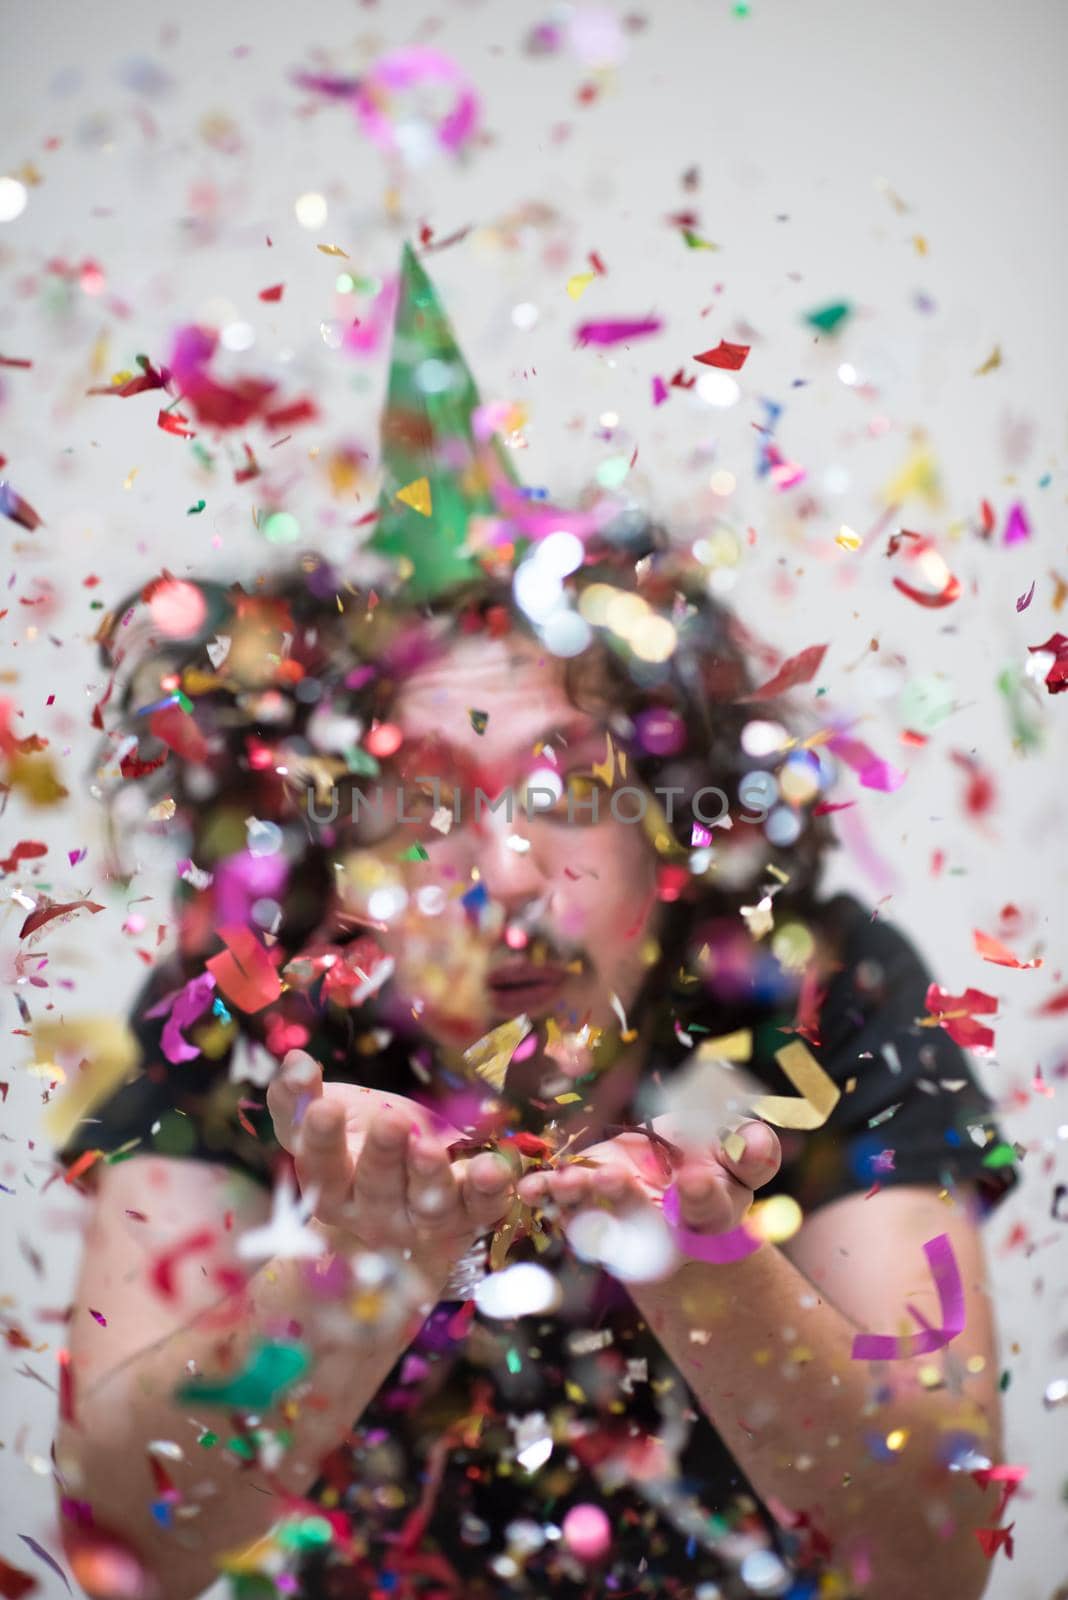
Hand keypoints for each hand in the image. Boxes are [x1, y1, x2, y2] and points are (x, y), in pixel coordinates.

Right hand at [266, 1049, 514, 1278]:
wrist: (402, 1197)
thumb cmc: (356, 1145)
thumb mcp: (323, 1120)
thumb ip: (297, 1095)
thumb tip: (295, 1060)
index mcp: (332, 1188)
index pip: (322, 1167)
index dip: (322, 1139)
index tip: (325, 1106)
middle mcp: (375, 1214)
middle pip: (378, 1187)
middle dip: (384, 1155)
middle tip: (392, 1122)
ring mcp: (422, 1221)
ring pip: (428, 1205)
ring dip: (433, 1177)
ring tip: (434, 1148)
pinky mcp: (467, 1218)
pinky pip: (483, 1209)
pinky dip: (492, 1192)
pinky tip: (501, 1171)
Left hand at [516, 1116, 781, 1270]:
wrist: (674, 1180)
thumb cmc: (718, 1166)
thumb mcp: (742, 1159)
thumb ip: (754, 1153)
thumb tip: (756, 1139)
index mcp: (709, 1214)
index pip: (710, 1209)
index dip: (702, 1196)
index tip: (694, 1178)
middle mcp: (663, 1228)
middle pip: (646, 1220)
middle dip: (627, 1199)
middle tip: (613, 1177)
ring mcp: (621, 1220)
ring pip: (599, 1214)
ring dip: (580, 1197)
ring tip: (565, 1180)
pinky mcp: (588, 1205)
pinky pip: (564, 1203)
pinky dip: (547, 1195)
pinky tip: (530, 1186)